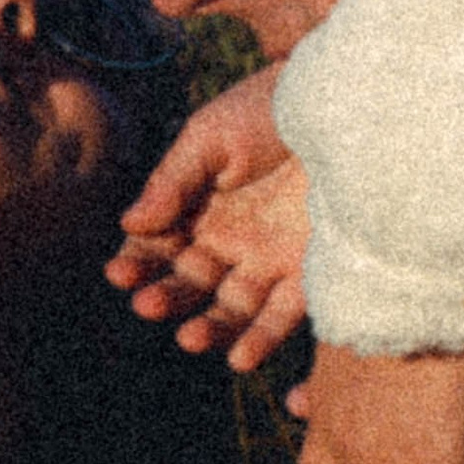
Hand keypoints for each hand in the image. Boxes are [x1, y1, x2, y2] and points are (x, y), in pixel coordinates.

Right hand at [108, 71, 308, 366]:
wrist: (343, 104)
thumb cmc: (268, 109)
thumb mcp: (210, 136)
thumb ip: (172, 181)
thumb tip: (130, 224)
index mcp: (197, 209)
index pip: (156, 247)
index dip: (136, 262)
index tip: (119, 273)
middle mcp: (229, 241)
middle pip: (189, 283)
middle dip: (165, 297)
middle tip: (148, 306)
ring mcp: (269, 260)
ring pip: (231, 308)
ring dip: (209, 328)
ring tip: (190, 338)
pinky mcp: (310, 273)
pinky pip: (282, 316)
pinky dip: (261, 340)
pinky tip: (239, 359)